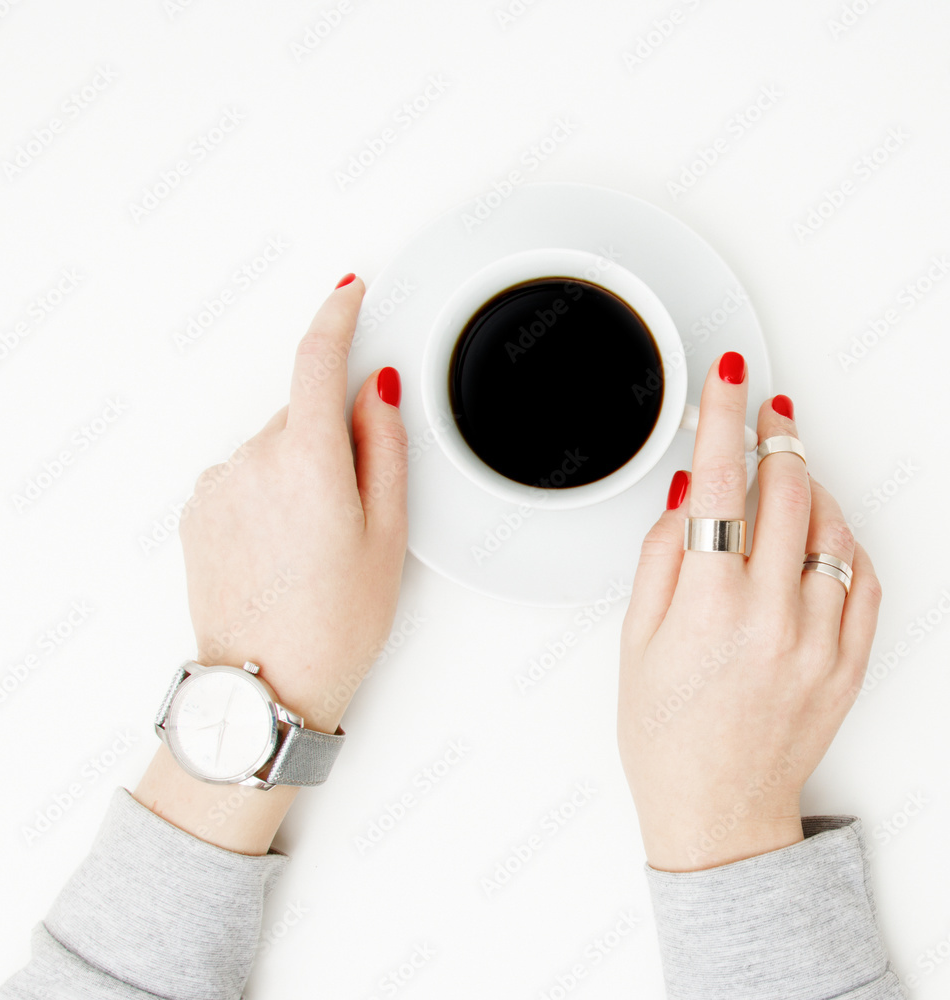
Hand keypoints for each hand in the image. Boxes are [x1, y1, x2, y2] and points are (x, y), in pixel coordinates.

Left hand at [135, 275, 407, 852]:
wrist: (264, 685)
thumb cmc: (334, 624)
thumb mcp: (387, 536)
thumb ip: (384, 447)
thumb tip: (375, 389)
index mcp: (309, 462)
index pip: (317, 359)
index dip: (336, 316)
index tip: (347, 293)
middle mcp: (252, 462)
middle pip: (302, 413)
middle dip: (332, 438)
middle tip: (351, 508)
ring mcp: (219, 485)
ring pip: (273, 445)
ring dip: (297, 470)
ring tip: (311, 542)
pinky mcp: (198, 508)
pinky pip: (243, 473)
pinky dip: (266, 490)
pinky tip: (279, 545)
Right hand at [617, 352, 881, 871]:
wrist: (718, 809)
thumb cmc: (667, 733)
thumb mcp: (635, 639)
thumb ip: (661, 555)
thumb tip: (690, 492)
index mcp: (707, 607)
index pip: (722, 483)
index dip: (725, 417)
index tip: (731, 376)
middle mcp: (771, 617)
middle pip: (786, 491)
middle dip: (776, 435)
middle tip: (767, 411)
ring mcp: (820, 639)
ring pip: (832, 525)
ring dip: (809, 483)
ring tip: (785, 473)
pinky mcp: (850, 659)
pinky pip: (863, 575)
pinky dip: (844, 537)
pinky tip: (818, 529)